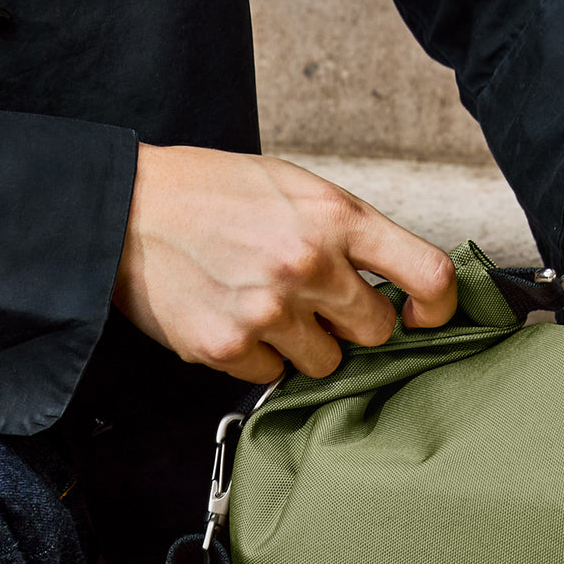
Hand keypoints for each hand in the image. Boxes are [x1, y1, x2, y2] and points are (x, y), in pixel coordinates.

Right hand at [113, 145, 457, 382]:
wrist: (124, 207)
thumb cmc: (213, 194)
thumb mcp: (294, 189)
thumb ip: (348, 235)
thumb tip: (398, 287)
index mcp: (335, 217)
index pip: (428, 273)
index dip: (439, 307)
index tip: (425, 317)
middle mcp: (309, 264)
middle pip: (375, 331)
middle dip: (350, 324)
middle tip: (311, 301)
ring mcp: (269, 309)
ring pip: (325, 362)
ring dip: (302, 344)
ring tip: (262, 304)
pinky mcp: (229, 346)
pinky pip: (272, 374)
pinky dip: (255, 355)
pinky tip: (229, 315)